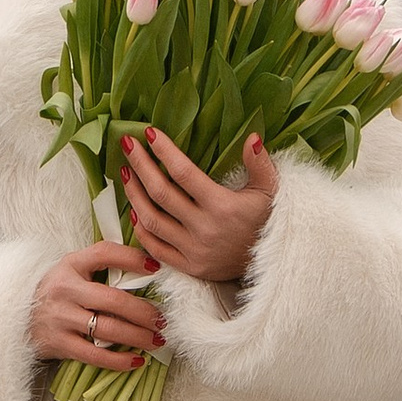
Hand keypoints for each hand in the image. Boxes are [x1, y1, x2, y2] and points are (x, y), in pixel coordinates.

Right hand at [29, 239, 166, 369]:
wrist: (13, 316)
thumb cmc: (53, 292)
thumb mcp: (70, 270)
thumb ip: (99, 267)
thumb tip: (144, 268)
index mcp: (70, 265)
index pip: (104, 253)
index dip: (133, 258)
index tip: (156, 268)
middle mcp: (65, 290)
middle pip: (114, 300)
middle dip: (144, 312)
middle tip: (161, 319)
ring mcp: (61, 318)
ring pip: (108, 329)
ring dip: (139, 337)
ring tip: (156, 339)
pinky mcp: (59, 343)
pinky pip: (95, 355)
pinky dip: (120, 360)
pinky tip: (137, 361)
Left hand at [119, 127, 279, 287]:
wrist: (275, 262)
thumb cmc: (268, 220)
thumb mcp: (270, 190)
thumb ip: (260, 163)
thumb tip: (253, 137)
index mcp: (222, 206)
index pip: (184, 173)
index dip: (164, 151)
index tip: (149, 133)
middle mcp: (204, 229)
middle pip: (160, 193)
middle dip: (140, 165)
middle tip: (127, 144)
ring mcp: (194, 250)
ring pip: (152, 220)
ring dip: (134, 194)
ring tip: (126, 172)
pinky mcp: (189, 267)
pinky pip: (155, 247)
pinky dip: (141, 228)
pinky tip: (134, 209)